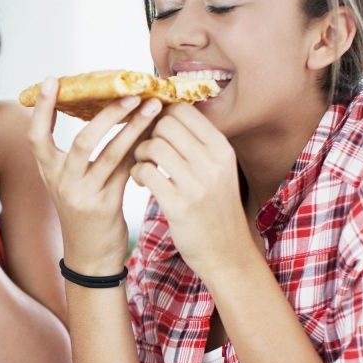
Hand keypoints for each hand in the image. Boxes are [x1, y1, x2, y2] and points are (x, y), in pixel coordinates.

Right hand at [26, 78, 162, 274]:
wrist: (89, 255)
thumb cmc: (84, 211)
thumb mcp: (71, 181)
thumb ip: (80, 153)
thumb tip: (103, 107)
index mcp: (49, 171)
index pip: (37, 136)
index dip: (42, 108)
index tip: (51, 80)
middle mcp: (61, 182)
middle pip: (81, 140)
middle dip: (108, 114)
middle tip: (129, 92)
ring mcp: (83, 195)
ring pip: (109, 154)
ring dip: (133, 127)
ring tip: (152, 106)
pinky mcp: (105, 206)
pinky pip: (126, 170)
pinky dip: (141, 150)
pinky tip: (156, 135)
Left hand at [130, 103, 251, 277]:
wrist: (226, 251)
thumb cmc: (214, 206)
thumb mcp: (217, 169)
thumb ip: (197, 143)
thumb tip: (167, 112)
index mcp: (221, 148)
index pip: (183, 110)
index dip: (161, 116)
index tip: (155, 131)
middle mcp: (213, 161)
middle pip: (165, 124)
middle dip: (148, 134)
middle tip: (147, 152)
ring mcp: (197, 183)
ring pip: (153, 145)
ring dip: (140, 154)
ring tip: (143, 167)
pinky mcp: (178, 204)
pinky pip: (145, 172)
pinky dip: (136, 173)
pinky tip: (141, 182)